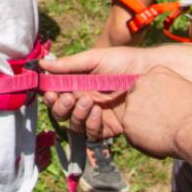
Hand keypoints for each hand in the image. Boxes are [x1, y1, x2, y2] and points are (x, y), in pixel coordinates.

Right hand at [40, 46, 154, 139]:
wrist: (149, 71)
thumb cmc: (123, 61)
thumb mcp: (95, 58)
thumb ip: (69, 64)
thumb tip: (41, 64)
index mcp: (77, 86)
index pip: (55, 96)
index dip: (50, 97)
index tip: (51, 93)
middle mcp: (83, 102)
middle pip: (61, 113)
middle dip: (60, 107)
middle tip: (69, 98)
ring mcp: (96, 115)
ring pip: (74, 124)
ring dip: (76, 114)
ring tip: (88, 101)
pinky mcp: (109, 126)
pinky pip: (92, 133)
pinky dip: (91, 124)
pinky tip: (97, 111)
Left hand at [111, 66, 191, 159]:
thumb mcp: (188, 89)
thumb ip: (171, 89)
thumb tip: (166, 98)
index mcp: (157, 72)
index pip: (148, 85)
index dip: (156, 100)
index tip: (167, 109)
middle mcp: (141, 83)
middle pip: (137, 99)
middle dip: (147, 111)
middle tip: (164, 123)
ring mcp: (132, 103)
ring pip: (132, 118)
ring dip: (144, 127)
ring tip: (164, 134)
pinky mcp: (126, 123)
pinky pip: (131, 134)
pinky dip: (142, 141)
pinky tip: (159, 142)